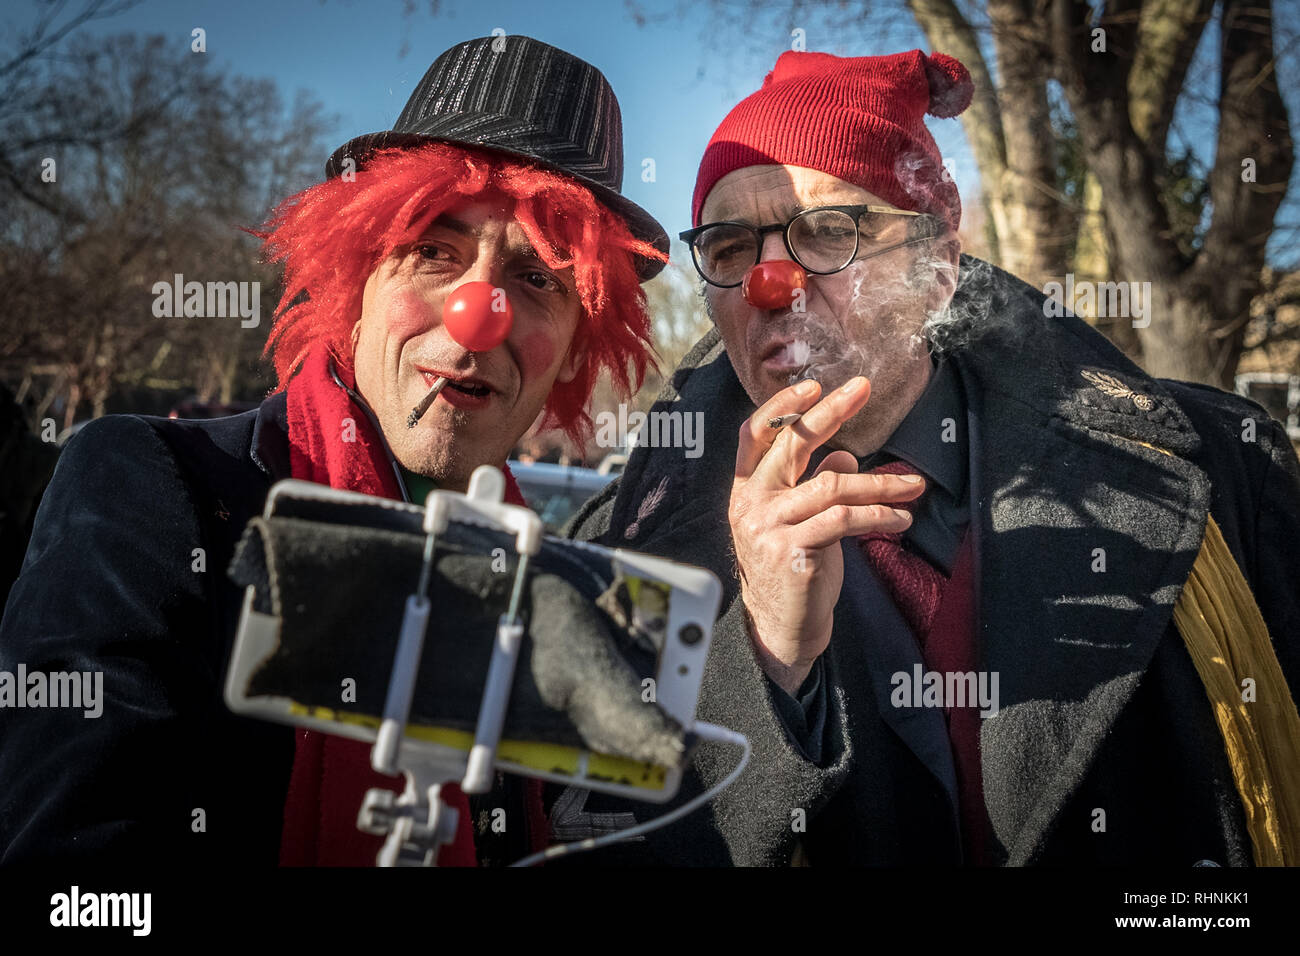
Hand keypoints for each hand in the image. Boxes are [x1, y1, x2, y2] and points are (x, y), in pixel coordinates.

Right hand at [729, 377, 925, 694]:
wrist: (781, 626)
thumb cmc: (792, 567)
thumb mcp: (799, 519)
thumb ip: (814, 483)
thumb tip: (842, 455)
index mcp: (745, 488)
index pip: (756, 433)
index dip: (782, 405)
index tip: (816, 385)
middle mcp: (750, 503)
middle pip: (791, 444)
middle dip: (830, 411)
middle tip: (862, 388)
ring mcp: (768, 527)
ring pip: (832, 486)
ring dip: (880, 484)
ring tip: (913, 487)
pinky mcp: (793, 552)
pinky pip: (843, 521)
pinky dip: (879, 517)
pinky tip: (901, 519)